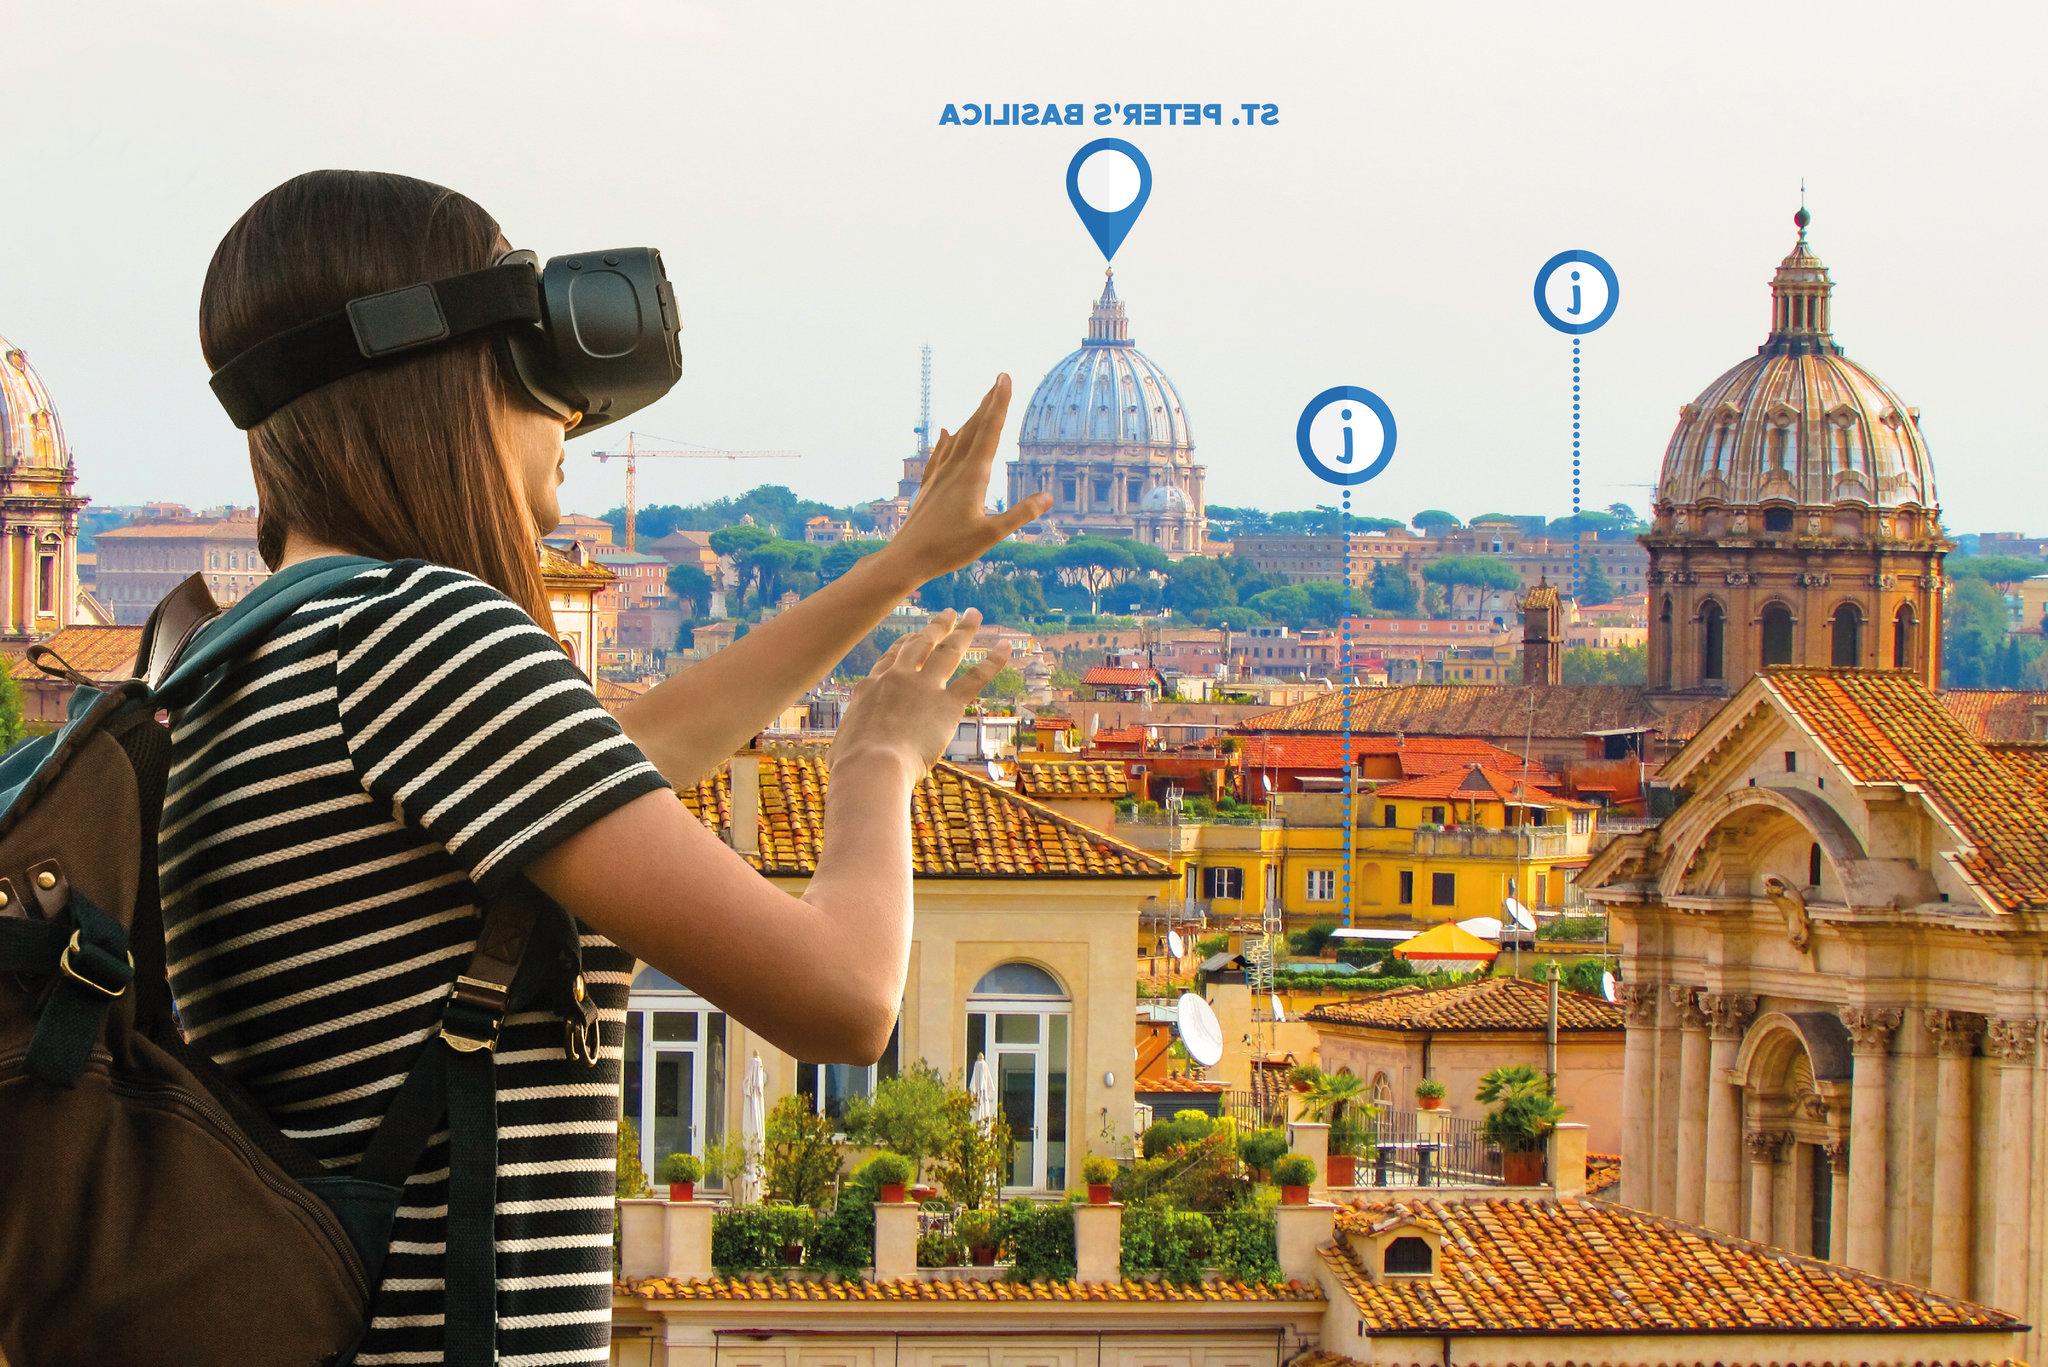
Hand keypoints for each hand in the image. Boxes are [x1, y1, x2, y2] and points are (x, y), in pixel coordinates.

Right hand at [831, 609, 1008, 776]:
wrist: (871, 764)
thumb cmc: (851, 765)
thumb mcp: (841, 747)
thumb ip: (848, 744)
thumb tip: (837, 760)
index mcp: (871, 687)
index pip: (891, 658)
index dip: (905, 643)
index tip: (915, 634)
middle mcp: (898, 678)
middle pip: (921, 643)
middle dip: (937, 626)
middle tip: (948, 613)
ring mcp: (923, 687)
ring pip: (948, 650)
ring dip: (964, 630)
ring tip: (973, 614)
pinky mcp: (947, 703)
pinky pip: (975, 676)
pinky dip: (994, 661)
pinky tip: (1006, 647)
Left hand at [884, 375, 1053, 580]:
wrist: (906, 558)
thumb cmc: (948, 549)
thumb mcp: (991, 534)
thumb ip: (1021, 514)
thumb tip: (1049, 497)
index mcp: (973, 475)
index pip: (990, 430)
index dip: (1000, 402)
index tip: (1006, 377)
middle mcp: (955, 468)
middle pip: (974, 427)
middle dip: (989, 402)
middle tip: (999, 379)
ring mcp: (939, 475)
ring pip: (958, 438)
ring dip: (972, 418)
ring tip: (982, 402)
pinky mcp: (929, 486)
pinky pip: (940, 454)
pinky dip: (947, 439)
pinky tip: (946, 432)